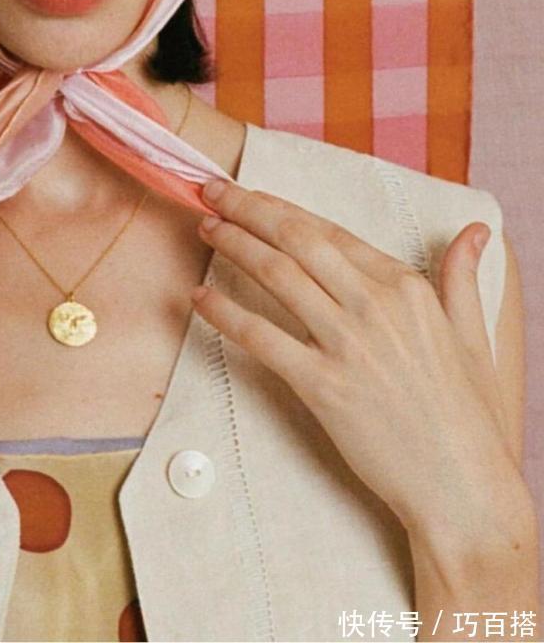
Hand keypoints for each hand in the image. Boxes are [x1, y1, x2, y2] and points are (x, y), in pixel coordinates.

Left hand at [190, 178, 529, 542]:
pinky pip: (261, 338)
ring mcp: (346, 344)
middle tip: (212, 192)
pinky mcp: (322, 386)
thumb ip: (462, 278)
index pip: (330, 231)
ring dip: (234, 245)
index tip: (252, 194)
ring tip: (206, 229)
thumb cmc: (466, 416)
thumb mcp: (473, 336)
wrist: (460, 485)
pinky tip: (200, 297)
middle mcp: (374, 305)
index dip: (283, 208)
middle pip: (296, 239)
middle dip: (248, 208)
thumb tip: (476, 230)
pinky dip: (226, 313)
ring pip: (276, 275)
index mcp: (406, 287)